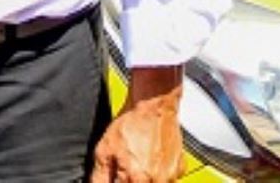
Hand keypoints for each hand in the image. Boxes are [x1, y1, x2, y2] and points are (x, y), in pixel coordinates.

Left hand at [92, 66, 184, 182]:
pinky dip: (159, 175)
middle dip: (130, 181)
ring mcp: (170, 176)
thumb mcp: (104, 150)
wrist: (154, 104)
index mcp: (136, 178)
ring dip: (144, 180)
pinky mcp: (179, 169)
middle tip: (127, 169)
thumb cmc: (131, 123)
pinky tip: (151, 160)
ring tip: (138, 163)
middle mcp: (155, 180)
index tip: (115, 178)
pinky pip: (168, 180)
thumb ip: (100, 177)